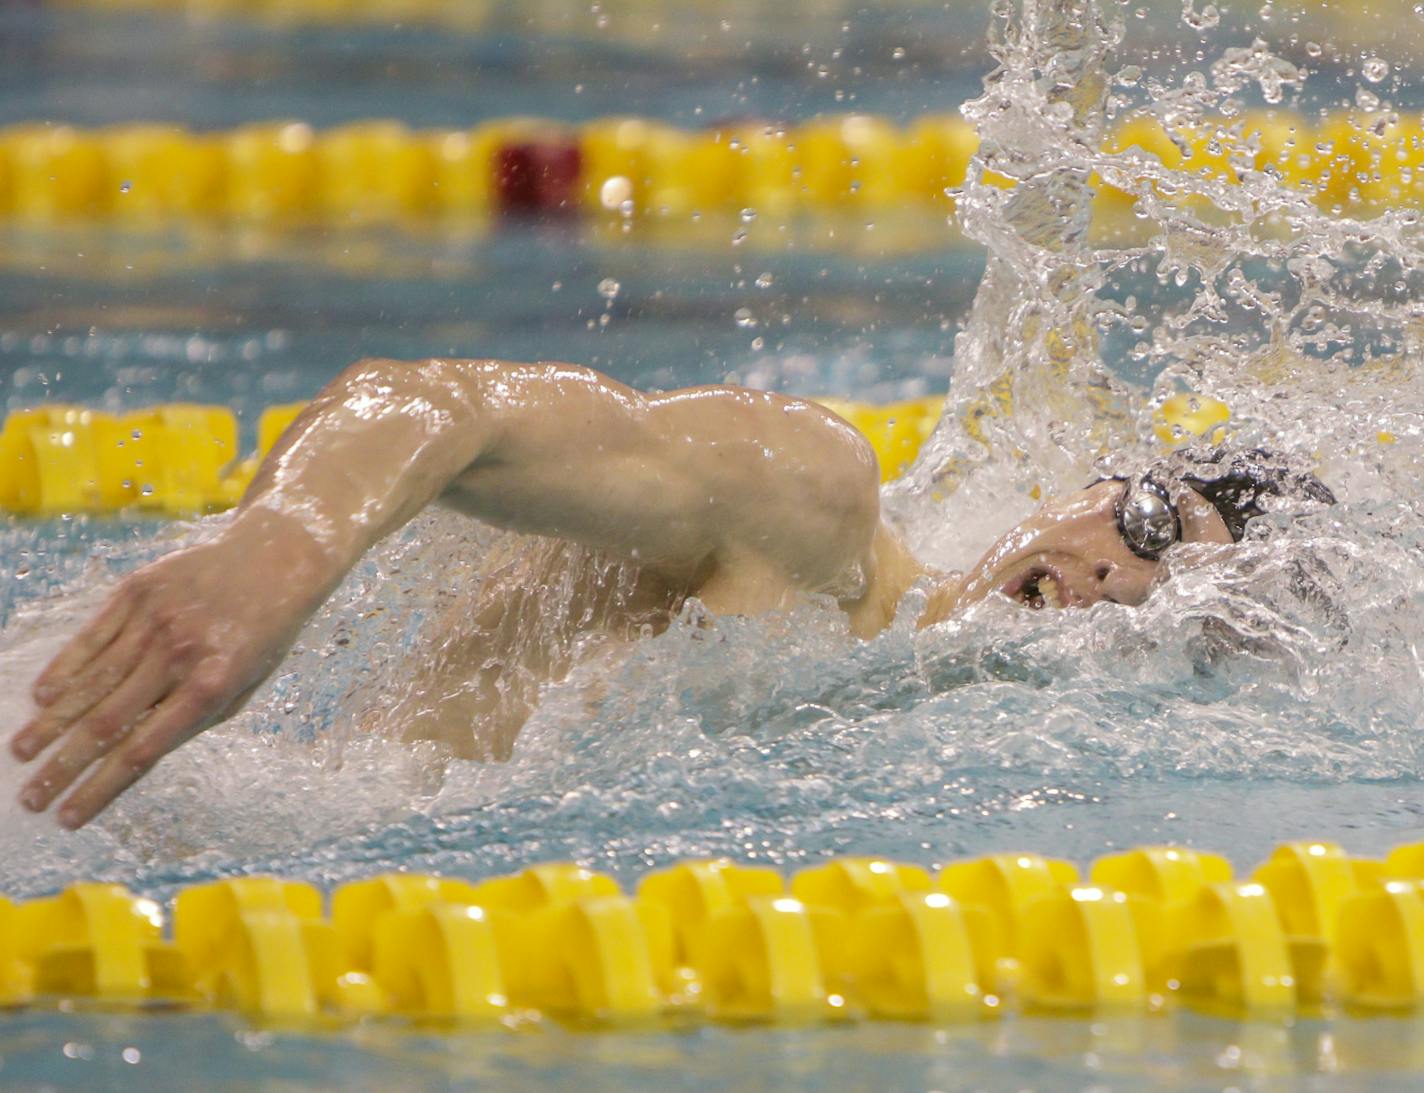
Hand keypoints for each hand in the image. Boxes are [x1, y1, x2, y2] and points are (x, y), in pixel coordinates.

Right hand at [11, 512, 329, 828]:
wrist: (277, 557)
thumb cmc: (263, 633)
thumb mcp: (244, 684)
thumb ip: (192, 718)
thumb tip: (132, 752)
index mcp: (210, 686)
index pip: (141, 752)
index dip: (100, 788)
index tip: (69, 817)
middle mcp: (178, 655)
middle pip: (105, 723)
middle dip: (62, 767)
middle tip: (30, 798)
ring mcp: (154, 620)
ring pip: (89, 681)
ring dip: (50, 723)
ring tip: (21, 752)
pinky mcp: (137, 590)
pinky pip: (91, 637)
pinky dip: (64, 669)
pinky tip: (41, 697)